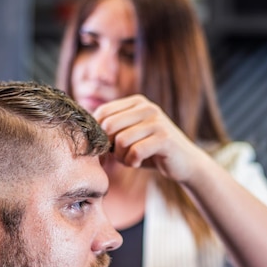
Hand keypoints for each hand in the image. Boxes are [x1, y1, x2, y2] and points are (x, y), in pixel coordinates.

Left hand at [92, 94, 206, 182]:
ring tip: (129, 160)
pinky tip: (138, 163)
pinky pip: (135, 151)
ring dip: (120, 156)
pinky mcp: (165, 138)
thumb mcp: (130, 136)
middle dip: (108, 147)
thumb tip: (82, 132)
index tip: (105, 149)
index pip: (102, 112)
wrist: (184, 163)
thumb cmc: (151, 151)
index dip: (98, 134)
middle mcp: (147, 107)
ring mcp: (157, 121)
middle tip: (117, 157)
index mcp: (136, 102)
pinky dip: (132, 162)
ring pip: (121, 140)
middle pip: (108, 126)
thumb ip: (111, 130)